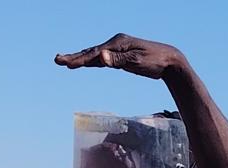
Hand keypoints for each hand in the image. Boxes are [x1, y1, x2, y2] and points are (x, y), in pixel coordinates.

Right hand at [54, 33, 182, 79]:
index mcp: (117, 43)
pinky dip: (91, 61)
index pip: (94, 54)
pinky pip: (102, 58)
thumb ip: (117, 60)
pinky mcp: (121, 56)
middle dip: (74, 57)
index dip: (78, 60)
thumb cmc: (155, 61)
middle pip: (91, 52)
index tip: (65, 64)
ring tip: (65, 62)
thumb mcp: (137, 62)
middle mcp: (116, 44)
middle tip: (57, 60)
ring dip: (80, 59)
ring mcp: (118, 49)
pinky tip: (85, 63)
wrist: (170, 61)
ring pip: (95, 55)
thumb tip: (100, 56)